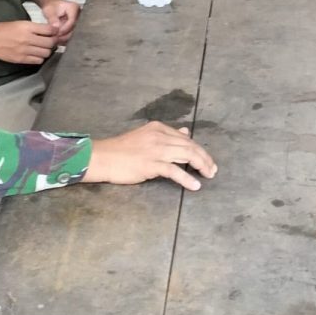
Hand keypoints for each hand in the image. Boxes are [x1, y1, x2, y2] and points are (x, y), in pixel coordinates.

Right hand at [0, 19, 58, 66]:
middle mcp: (27, 38)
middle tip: (51, 42)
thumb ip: (35, 27)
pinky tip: (36, 54)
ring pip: (46, 53)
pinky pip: (38, 61)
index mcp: (27, 27)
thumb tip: (51, 31)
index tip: (55, 33)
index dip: (55, 31)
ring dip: (47, 51)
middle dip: (53, 42)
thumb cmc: (5, 29)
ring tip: (43, 48)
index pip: (49, 30)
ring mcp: (24, 50)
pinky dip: (40, 58)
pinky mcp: (21, 59)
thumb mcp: (21, 23)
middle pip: (50, 43)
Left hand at [41, 0, 79, 42]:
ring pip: (74, 33)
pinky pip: (72, 36)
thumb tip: (56, 26)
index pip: (72, 21)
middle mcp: (79, 15)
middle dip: (65, 35)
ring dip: (65, 38)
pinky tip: (58, 40)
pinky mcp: (76, 28)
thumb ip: (52, 18)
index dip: (64, 28)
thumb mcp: (49, 10)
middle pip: (75, 28)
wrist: (52, 7)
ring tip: (56, 40)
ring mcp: (79, 22)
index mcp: (74, 8)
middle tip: (56, 38)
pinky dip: (65, 39)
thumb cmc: (51, 7)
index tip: (57, 32)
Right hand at [83, 122, 217, 191]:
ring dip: (201, 166)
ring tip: (208, 175)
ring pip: (186, 155)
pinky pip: (174, 171)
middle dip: (204, 158)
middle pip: (190, 146)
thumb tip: (185, 132)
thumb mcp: (146, 136)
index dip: (199, 150)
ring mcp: (156, 149)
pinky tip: (195, 185)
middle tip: (212, 170)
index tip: (207, 160)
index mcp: (158, 128)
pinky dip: (187, 178)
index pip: (185, 138)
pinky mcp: (151, 164)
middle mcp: (159, 136)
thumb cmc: (122, 150)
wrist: (103, 157)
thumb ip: (166, 135)